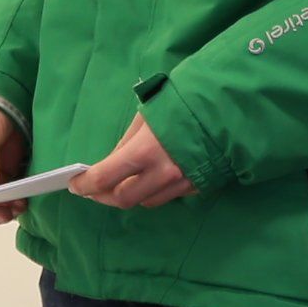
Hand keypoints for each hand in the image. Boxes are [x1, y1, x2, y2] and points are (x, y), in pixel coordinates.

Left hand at [71, 110, 192, 208]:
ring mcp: (182, 183)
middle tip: (94, 190)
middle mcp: (163, 173)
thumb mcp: (147, 116)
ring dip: (131, 195)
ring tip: (122, 184)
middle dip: (104, 196)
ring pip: (147, 202)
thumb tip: (113, 161)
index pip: (105, 178)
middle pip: (124, 199)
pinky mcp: (198, 187)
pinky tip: (151, 180)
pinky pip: (169, 196)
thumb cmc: (184, 104)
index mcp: (145, 151)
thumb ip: (128, 142)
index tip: (76, 185)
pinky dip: (155, 191)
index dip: (86, 185)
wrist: (231, 109)